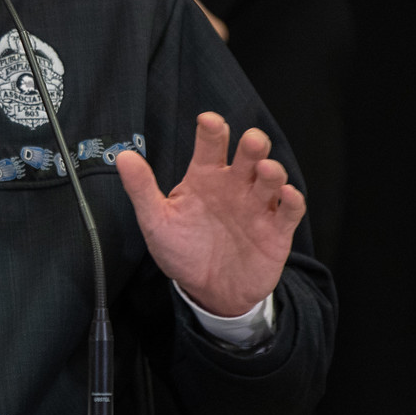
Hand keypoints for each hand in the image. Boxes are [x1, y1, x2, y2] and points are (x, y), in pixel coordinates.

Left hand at [116, 113, 304, 317]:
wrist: (209, 293)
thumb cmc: (183, 251)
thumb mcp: (157, 221)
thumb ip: (141, 189)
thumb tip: (123, 156)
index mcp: (205, 177)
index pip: (210, 144)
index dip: (212, 130)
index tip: (208, 121)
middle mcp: (234, 185)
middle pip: (248, 154)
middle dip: (253, 144)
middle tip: (251, 142)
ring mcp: (257, 205)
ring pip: (271, 178)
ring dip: (272, 170)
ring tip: (265, 170)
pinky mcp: (276, 229)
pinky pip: (290, 210)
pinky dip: (292, 200)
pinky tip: (287, 195)